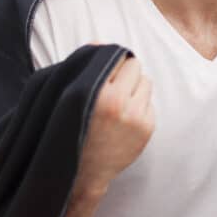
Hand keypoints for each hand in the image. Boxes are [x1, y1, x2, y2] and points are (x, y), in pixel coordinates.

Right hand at [74, 55, 154, 197]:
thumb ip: (84, 66)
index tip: (105, 71)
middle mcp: (121, 104)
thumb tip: (101, 42)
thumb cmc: (68, 130)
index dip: (111, 63)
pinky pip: (150, 103)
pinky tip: (123, 118)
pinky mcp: (147, 129)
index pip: (118, 58)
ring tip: (117, 103)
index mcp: (99, 93)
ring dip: (134, 88)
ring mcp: (137, 118)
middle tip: (112, 86)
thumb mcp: (66, 96)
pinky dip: (139, 106)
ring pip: (146, 82)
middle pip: (136, 66)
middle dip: (125, 73)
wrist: (80, 174)